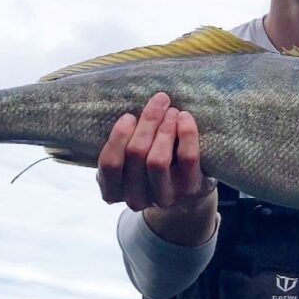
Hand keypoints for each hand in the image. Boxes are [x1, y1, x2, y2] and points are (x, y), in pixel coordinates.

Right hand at [97, 91, 215, 212]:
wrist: (184, 191)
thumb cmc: (148, 165)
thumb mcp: (128, 159)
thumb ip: (123, 141)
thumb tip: (126, 101)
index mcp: (113, 190)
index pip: (109, 164)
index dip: (118, 136)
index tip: (129, 115)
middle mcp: (135, 198)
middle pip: (136, 154)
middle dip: (148, 122)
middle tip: (159, 100)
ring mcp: (163, 197)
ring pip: (158, 159)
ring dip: (164, 128)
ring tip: (171, 110)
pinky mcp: (189, 190)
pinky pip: (187, 159)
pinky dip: (186, 134)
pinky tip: (185, 117)